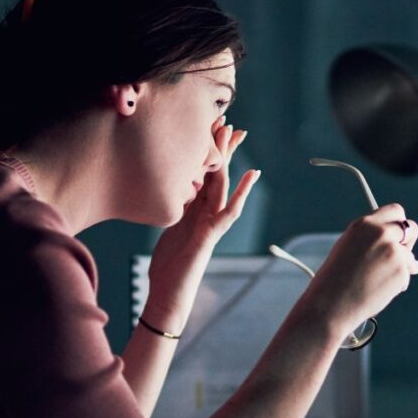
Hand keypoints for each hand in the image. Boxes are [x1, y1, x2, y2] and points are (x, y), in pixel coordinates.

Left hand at [145, 116, 260, 329]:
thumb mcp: (166, 229)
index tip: (207, 127)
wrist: (168, 296)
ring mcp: (210, 224)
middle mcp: (205, 214)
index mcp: (193, 211)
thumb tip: (166, 191)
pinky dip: (242, 193)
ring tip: (235, 135)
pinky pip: (229, 211)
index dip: (205, 151)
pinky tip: (252, 175)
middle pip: (216, 174)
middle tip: (228, 120)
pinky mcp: (210, 236)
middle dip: (222, 147)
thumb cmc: (166, 268)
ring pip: (223, 185)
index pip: (202, 174)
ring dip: (228, 159)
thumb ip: (173, 209)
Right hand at [302, 203, 417, 336]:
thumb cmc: (335, 279)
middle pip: (411, 228)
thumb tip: (402, 243)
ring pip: (410, 256)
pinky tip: (379, 289)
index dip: (398, 223)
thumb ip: (372, 239)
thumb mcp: (349, 247)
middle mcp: (381, 233)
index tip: (398, 233)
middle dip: (408, 242)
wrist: (331, 304)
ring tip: (376, 280)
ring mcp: (393, 251)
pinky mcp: (401, 270)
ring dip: (402, 266)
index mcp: (364, 224)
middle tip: (399, 256)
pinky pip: (408, 274)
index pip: (395, 211)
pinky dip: (398, 282)